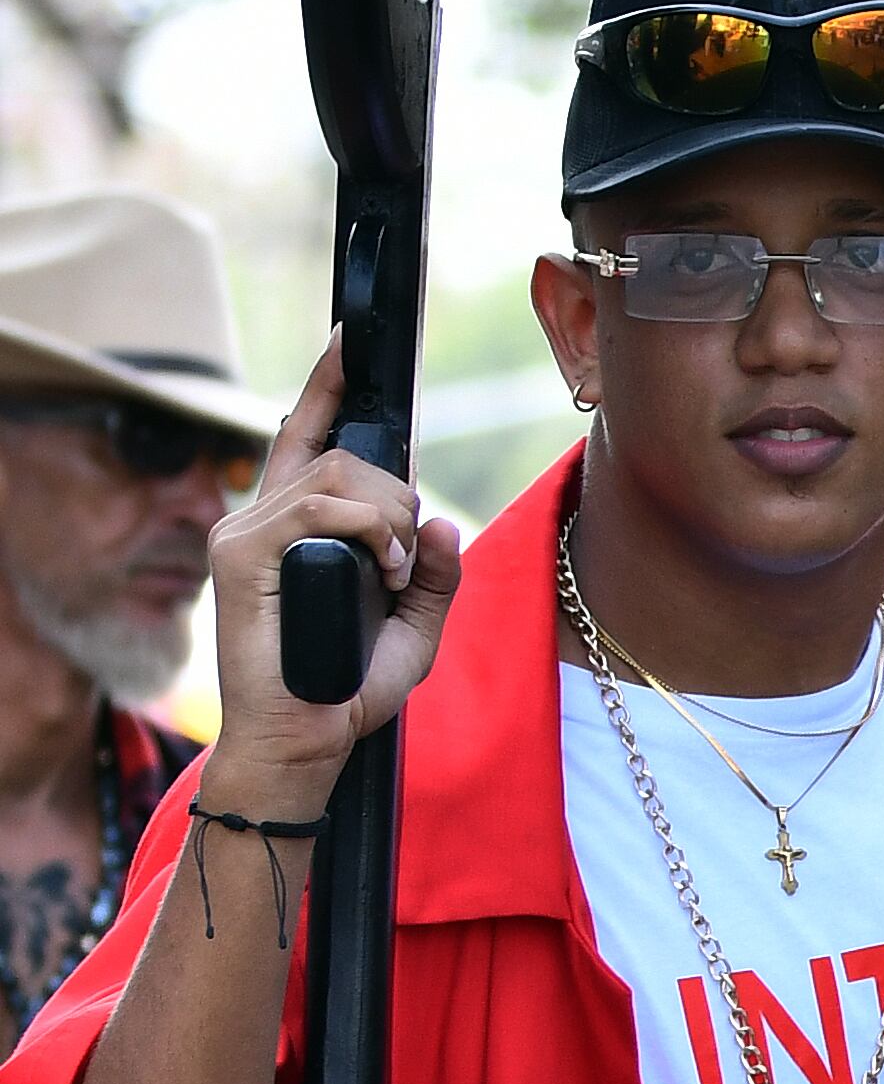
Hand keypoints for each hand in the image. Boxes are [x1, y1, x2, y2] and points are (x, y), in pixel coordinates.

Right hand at [196, 336, 463, 818]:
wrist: (306, 741)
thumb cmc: (348, 689)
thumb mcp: (415, 625)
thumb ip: (433, 573)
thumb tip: (443, 522)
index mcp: (296, 525)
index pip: (307, 435)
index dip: (328, 386)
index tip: (353, 343)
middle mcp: (262, 517)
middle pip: (340, 454)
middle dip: (397, 496)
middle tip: (409, 557)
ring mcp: (244, 531)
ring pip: (335, 475)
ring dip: (389, 519)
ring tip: (397, 571)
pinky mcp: (239, 554)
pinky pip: (317, 508)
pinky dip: (370, 533)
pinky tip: (386, 571)